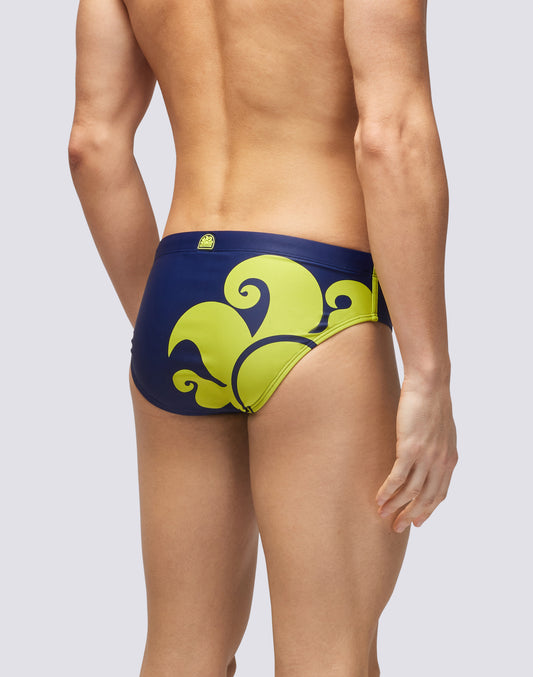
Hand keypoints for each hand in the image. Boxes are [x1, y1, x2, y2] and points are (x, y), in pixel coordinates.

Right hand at [376, 377, 457, 532]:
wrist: (430, 384)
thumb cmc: (432, 401)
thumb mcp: (441, 429)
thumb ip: (437, 446)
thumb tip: (428, 453)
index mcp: (450, 459)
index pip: (440, 493)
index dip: (427, 509)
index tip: (416, 521)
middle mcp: (440, 463)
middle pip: (426, 498)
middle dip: (410, 515)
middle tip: (397, 527)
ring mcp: (426, 458)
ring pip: (410, 491)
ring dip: (395, 506)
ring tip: (382, 515)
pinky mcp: (410, 450)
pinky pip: (397, 478)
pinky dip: (387, 492)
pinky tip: (378, 499)